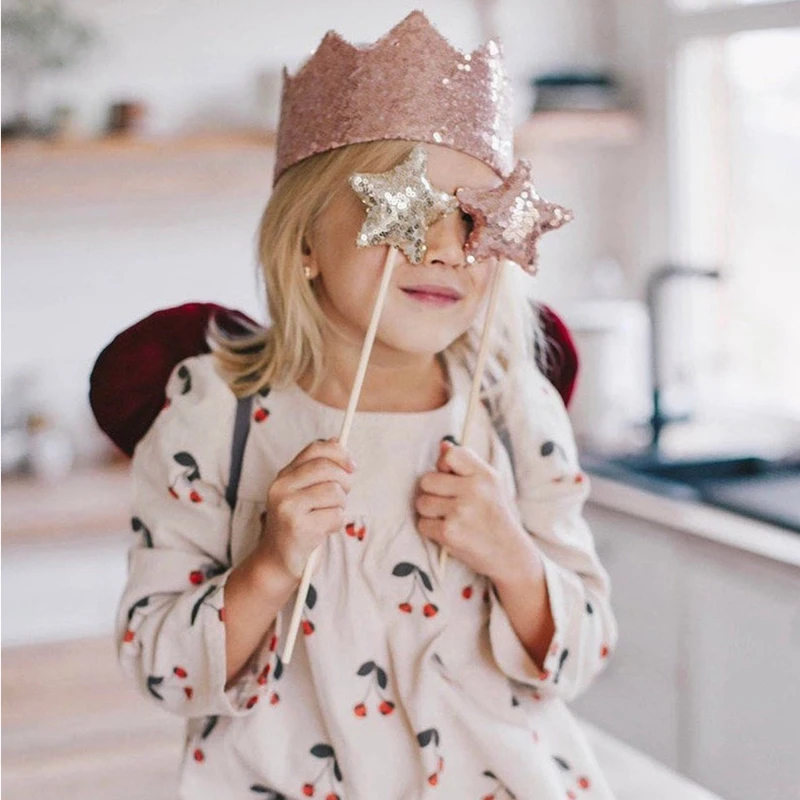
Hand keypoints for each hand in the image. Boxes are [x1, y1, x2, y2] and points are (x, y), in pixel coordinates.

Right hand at [257, 438, 354, 579]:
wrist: (276, 561)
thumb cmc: (297, 524)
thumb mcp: (302, 492)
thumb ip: (317, 468)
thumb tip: (335, 440)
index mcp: (283, 476)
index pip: (314, 450)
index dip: (338, 453)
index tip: (352, 466)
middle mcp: (281, 488)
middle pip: (327, 468)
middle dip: (344, 481)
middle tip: (343, 495)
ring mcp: (288, 508)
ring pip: (334, 492)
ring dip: (340, 506)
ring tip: (328, 515)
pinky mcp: (298, 528)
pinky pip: (335, 516)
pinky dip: (336, 524)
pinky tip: (324, 530)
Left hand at [415, 439, 530, 582]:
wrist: (509, 554)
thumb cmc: (494, 516)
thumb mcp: (489, 485)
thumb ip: (465, 464)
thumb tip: (442, 444)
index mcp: (484, 475)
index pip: (450, 455)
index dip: (443, 467)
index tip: (451, 480)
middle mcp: (474, 490)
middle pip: (427, 480)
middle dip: (432, 493)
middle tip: (449, 503)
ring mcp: (461, 511)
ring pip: (422, 502)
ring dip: (430, 513)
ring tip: (449, 518)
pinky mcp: (450, 532)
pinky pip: (423, 524)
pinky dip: (431, 530)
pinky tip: (449, 532)